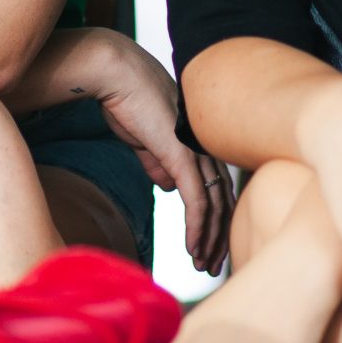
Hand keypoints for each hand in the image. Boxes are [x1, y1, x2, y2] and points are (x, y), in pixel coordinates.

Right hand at [60, 29, 233, 274]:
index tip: (210, 246)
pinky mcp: (182, 156)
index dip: (217, 221)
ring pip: (214, 207)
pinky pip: (196, 202)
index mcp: (200, 142)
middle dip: (219, 239)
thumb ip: (159, 163)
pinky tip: (192, 249)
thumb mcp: (147, 140)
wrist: (117, 75)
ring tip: (203, 267)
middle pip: (224, 202)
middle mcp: (207, 147)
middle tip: (212, 268)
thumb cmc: (129, 100)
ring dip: (209, 241)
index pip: (218, 189)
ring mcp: (198, 151)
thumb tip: (168, 187)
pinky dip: (197, 229)